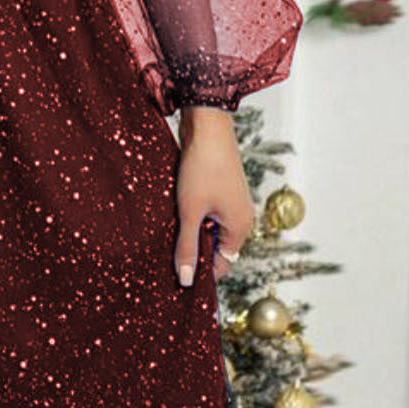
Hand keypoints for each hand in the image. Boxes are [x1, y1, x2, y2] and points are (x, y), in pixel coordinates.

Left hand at [172, 106, 252, 286]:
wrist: (207, 128)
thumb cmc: (202, 169)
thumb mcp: (190, 212)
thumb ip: (187, 246)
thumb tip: (186, 280)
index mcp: (240, 228)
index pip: (222, 264)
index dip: (201, 271)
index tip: (176, 276)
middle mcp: (242, 218)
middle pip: (216, 247)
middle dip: (194, 249)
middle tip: (167, 252)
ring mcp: (233, 203)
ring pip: (209, 228)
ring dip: (191, 230)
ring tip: (169, 228)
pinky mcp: (222, 189)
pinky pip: (207, 212)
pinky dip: (192, 215)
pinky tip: (175, 210)